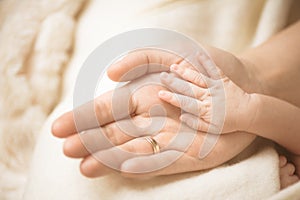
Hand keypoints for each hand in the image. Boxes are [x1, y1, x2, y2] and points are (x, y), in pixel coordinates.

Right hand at [52, 50, 255, 177]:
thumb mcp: (175, 50)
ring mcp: (166, 138)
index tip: (58, 128)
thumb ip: (142, 57)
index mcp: (142, 96)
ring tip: (84, 166)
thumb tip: (112, 73)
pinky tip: (119, 169)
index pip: (106, 109)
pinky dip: (139, 166)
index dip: (82, 118)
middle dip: (89, 142)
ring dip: (108, 159)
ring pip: (131, 151)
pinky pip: (159, 162)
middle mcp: (148, 120)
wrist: (243, 85)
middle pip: (113, 133)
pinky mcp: (187, 155)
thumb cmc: (208, 66)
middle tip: (66, 150)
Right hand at [158, 52, 250, 133]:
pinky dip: (206, 61)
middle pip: (188, 88)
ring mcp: (216, 86)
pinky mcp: (223, 79)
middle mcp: (209, 96)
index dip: (172, 98)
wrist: (249, 112)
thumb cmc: (229, 122)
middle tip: (162, 76)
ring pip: (198, 78)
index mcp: (205, 109)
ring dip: (185, 72)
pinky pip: (213, 69)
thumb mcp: (212, 129)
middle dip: (174, 82)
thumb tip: (181, 117)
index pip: (185, 102)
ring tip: (173, 66)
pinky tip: (198, 54)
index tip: (160, 93)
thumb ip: (196, 124)